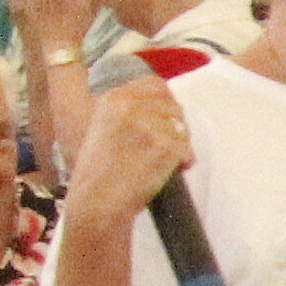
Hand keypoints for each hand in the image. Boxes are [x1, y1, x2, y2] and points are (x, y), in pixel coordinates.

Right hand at [72, 79, 192, 220]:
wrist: (97, 200)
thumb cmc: (99, 170)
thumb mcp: (103, 126)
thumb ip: (127, 109)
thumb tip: (162, 100)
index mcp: (113, 98)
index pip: (155, 85)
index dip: (165, 103)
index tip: (164, 119)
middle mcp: (130, 106)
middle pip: (173, 106)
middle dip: (175, 125)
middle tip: (162, 147)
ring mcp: (150, 126)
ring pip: (183, 129)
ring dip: (178, 146)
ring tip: (157, 162)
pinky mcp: (166, 147)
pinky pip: (188, 152)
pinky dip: (182, 164)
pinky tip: (163, 172)